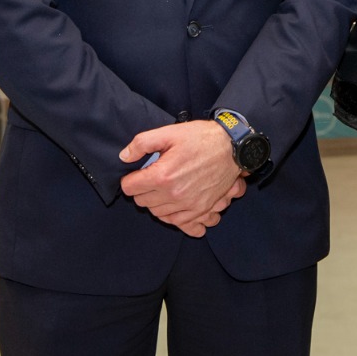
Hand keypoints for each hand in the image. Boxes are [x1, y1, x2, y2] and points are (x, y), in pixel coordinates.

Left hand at [118, 121, 245, 236]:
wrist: (231, 148)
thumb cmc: (201, 138)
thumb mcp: (169, 133)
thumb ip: (142, 143)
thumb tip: (124, 157)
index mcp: (162, 175)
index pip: (130, 188)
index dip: (130, 179)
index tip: (137, 174)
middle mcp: (174, 194)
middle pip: (142, 202)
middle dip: (142, 190)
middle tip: (150, 178)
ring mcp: (188, 205)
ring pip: (158, 214)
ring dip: (156, 203)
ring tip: (162, 189)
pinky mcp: (201, 210)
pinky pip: (178, 222)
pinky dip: (172, 215)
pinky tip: (173, 204)